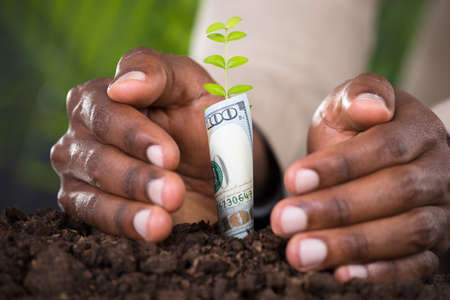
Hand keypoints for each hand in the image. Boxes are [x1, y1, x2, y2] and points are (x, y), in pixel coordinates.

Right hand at [51, 47, 222, 241]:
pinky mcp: (86, 205)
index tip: (169, 156)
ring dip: (129, 207)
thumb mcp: (191, 86)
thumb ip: (158, 73)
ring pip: (91, 191)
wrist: (216, 163)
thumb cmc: (201, 119)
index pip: (104, 111)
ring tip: (162, 221)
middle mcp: (83, 134)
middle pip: (95, 156)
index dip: (135, 134)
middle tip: (173, 192)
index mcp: (101, 97)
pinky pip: (93, 218)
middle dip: (137, 177)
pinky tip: (153, 229)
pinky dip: (124, 224)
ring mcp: (80, 172)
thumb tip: (120, 85)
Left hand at [270, 73, 449, 281]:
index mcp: (418, 131)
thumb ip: (357, 96)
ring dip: (351, 246)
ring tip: (300, 252)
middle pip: (396, 192)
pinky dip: (381, 273)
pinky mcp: (433, 245)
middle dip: (336, 209)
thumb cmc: (355, 130)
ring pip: (407, 232)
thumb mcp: (348, 105)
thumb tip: (371, 106)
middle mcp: (437, 171)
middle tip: (284, 221)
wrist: (375, 157)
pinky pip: (417, 264)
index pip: (384, 147)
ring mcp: (440, 211)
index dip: (339, 165)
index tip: (293, 179)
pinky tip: (341, 274)